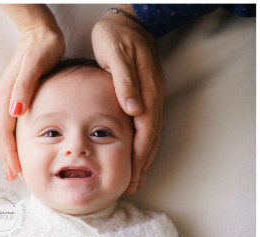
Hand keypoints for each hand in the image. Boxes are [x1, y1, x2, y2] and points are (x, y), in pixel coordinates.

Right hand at [0, 6, 64, 180]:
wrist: (41, 33)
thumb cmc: (41, 49)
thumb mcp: (35, 66)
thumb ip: (24, 88)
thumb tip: (15, 112)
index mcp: (7, 96)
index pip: (4, 133)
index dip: (9, 154)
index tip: (15, 173)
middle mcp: (5, 99)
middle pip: (2, 136)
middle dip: (7, 157)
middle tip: (14, 177)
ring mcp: (11, 97)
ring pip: (7, 131)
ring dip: (10, 150)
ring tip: (17, 167)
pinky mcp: (19, 95)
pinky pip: (14, 123)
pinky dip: (17, 138)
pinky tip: (24, 144)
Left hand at [92, 5, 163, 192]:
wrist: (127, 21)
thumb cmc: (116, 38)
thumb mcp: (117, 55)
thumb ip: (125, 83)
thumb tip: (134, 110)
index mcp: (145, 90)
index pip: (145, 131)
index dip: (139, 155)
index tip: (133, 175)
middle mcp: (151, 96)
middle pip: (151, 137)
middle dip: (143, 163)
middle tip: (135, 184)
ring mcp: (151, 95)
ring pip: (152, 133)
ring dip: (145, 156)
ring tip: (138, 174)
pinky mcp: (146, 93)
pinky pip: (148, 123)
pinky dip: (144, 141)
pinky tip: (137, 149)